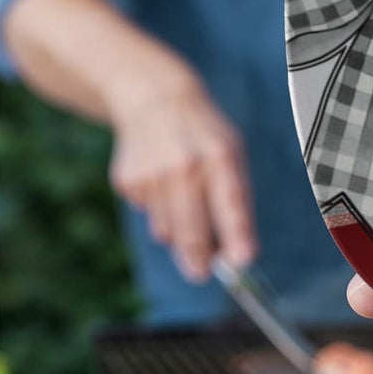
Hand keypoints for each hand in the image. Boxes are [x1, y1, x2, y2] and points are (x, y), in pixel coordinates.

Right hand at [106, 62, 256, 283]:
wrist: (156, 99)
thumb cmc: (204, 133)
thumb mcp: (231, 151)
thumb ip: (234, 196)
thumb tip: (234, 248)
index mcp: (219, 154)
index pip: (232, 202)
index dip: (238, 234)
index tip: (243, 261)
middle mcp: (185, 166)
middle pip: (192, 229)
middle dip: (199, 258)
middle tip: (202, 274)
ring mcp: (152, 175)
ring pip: (167, 230)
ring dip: (179, 233)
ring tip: (185, 204)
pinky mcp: (128, 182)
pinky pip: (148, 215)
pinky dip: (158, 211)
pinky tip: (162, 184)